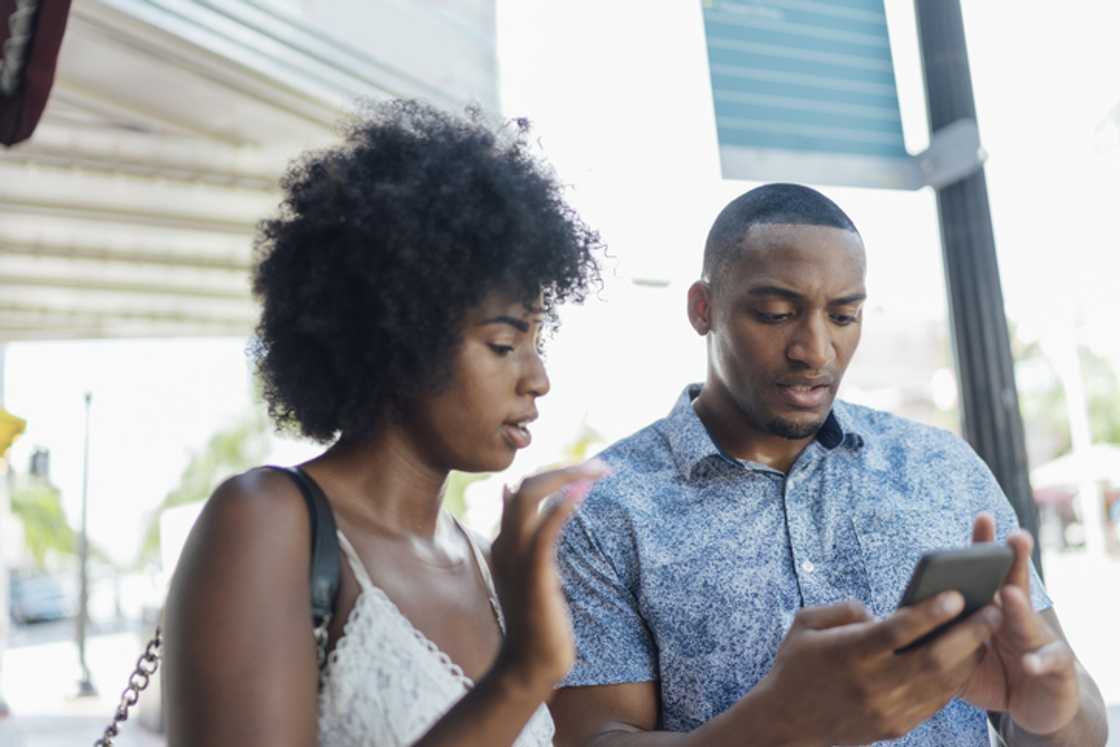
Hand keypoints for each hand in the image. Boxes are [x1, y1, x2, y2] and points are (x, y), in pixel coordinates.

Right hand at [489, 459, 609, 693]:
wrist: (528, 664)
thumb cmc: (537, 622)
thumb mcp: (533, 574)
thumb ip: (532, 541)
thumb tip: (519, 500)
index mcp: (506, 540)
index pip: (525, 488)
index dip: (557, 473)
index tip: (589, 472)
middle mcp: (506, 541)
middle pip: (528, 484)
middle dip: (566, 468)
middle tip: (601, 466)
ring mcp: (516, 555)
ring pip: (532, 495)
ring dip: (568, 476)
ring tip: (598, 470)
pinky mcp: (534, 572)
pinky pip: (545, 529)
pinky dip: (563, 506)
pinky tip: (583, 491)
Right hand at [757, 593, 1000, 745]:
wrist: (786, 722)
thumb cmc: (796, 664)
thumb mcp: (805, 623)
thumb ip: (845, 609)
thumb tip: (882, 612)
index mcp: (849, 652)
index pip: (898, 630)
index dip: (931, 612)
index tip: (958, 595)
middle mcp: (872, 683)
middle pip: (932, 659)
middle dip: (969, 634)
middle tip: (993, 612)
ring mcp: (886, 709)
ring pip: (941, 684)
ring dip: (969, 658)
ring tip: (986, 634)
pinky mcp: (894, 727)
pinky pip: (934, 703)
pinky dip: (954, 681)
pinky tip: (964, 661)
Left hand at [960, 514, 1080, 734]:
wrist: (1037, 705)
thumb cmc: (993, 673)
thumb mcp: (960, 654)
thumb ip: (938, 637)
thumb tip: (892, 623)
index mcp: (992, 609)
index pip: (986, 573)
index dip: (984, 546)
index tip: (982, 517)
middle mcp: (1017, 617)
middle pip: (1014, 583)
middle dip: (1014, 559)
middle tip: (1013, 536)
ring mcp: (1039, 639)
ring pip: (1029, 620)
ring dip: (1019, 607)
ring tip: (1008, 595)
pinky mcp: (1057, 668)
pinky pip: (1048, 663)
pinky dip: (1039, 662)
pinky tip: (1028, 663)